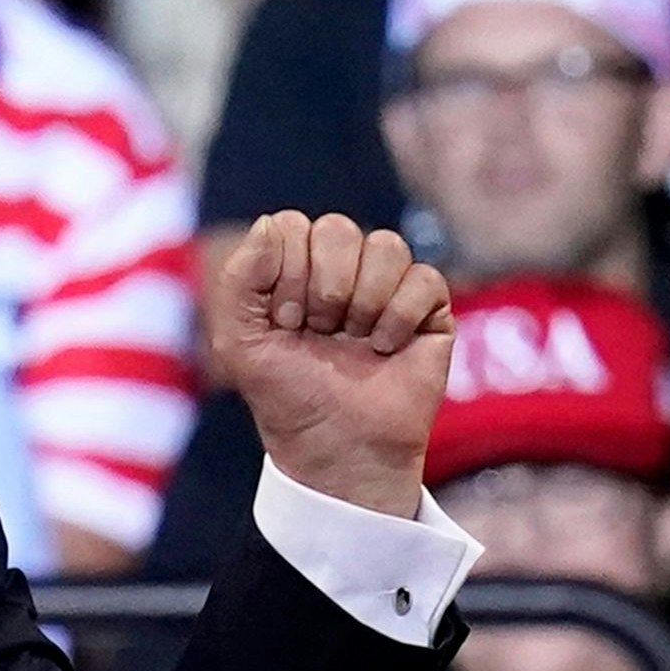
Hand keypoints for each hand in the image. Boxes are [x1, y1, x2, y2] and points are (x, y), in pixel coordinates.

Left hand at [214, 210, 454, 517]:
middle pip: (337, 229)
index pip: (290, 226)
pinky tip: (386, 348)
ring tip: (354, 341)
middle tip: (320, 332)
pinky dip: (398, 318)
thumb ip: (239, 280)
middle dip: (323, 286)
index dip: (285, 272)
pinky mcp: (430, 309)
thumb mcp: (239, 343)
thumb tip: (268, 223)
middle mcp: (343, 269)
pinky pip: (423, 278)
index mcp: (295, 268)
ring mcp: (388, 285)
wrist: (336, 447)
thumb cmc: (287, 396)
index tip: (285, 321)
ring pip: (385, 245)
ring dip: (362, 301)